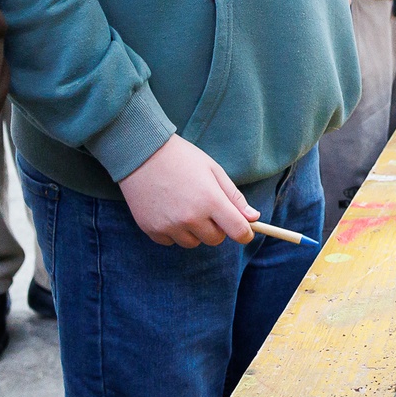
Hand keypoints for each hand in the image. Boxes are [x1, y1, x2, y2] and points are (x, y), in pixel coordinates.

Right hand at [119, 135, 256, 246]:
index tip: (244, 230)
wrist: (142, 153)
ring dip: (195, 231)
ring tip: (185, 206)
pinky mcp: (152, 230)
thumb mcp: (213, 171)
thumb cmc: (182, 158)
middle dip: (217, 227)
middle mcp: (191, 217)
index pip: (238, 231)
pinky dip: (174, 231)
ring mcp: (170, 226)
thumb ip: (234, 197)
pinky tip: (168, 210)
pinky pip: (171, 241)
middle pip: (216, 239)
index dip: (245, 233)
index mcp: (211, 200)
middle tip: (207, 207)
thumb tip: (253, 218)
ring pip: (193, 242)